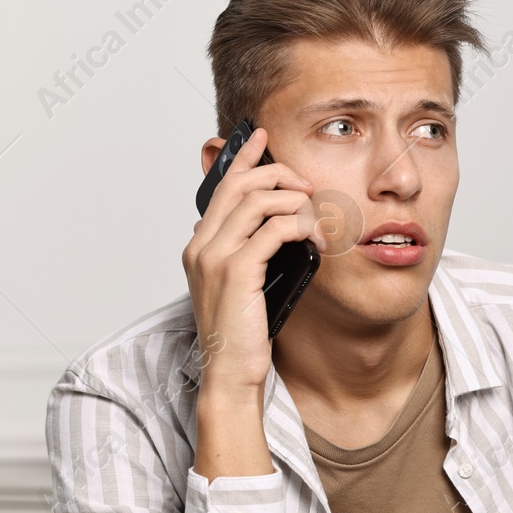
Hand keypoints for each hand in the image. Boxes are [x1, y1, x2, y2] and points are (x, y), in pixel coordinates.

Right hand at [182, 126, 313, 392]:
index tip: (262, 138)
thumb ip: (249, 255)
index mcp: (199, 247)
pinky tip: (311, 233)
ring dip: (290, 199)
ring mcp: (214, 258)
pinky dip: (296, 225)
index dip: (242, 159)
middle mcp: (200, 246)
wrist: (229, 374)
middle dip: (274, 173)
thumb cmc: (241, 336)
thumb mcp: (243, 287)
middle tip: (303, 181)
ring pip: (255, 202)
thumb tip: (278, 230)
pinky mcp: (236, 272)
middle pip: (237, 186)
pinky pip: (271, 231)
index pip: (220, 188)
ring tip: (313, 208)